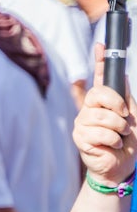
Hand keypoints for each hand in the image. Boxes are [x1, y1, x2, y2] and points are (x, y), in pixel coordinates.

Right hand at [77, 45, 136, 184]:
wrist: (122, 166)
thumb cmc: (127, 142)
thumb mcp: (134, 117)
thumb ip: (126, 98)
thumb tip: (122, 77)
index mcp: (104, 102)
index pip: (100, 77)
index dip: (100, 60)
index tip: (101, 45)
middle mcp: (90, 108)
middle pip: (98, 93)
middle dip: (117, 105)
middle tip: (125, 118)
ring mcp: (83, 122)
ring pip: (102, 116)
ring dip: (119, 128)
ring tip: (120, 137)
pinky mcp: (80, 137)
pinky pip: (99, 132)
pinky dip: (113, 141)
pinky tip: (112, 146)